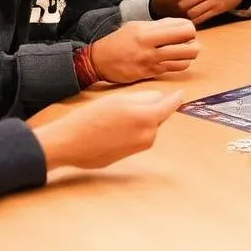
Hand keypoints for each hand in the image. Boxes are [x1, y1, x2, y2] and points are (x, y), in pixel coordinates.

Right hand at [31, 89, 183, 169]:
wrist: (69, 143)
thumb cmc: (92, 117)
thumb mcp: (119, 99)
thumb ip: (144, 98)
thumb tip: (159, 99)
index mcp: (147, 117)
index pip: (169, 106)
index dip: (175, 99)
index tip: (181, 94)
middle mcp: (148, 135)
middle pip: (158, 116)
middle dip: (150, 109)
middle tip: (126, 105)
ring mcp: (139, 147)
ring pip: (147, 127)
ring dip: (139, 121)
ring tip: (114, 119)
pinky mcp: (130, 155)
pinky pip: (138, 137)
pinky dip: (131, 131)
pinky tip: (112, 130)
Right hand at [91, 18, 198, 83]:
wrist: (99, 61)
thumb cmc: (120, 40)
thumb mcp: (138, 25)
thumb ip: (161, 25)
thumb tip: (183, 24)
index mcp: (148, 33)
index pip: (184, 31)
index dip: (190, 29)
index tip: (186, 30)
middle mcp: (151, 50)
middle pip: (189, 48)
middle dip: (194, 44)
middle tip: (189, 41)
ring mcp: (151, 64)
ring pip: (185, 62)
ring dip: (188, 56)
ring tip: (183, 50)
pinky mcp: (150, 75)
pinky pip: (174, 70)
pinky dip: (179, 64)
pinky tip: (174, 59)